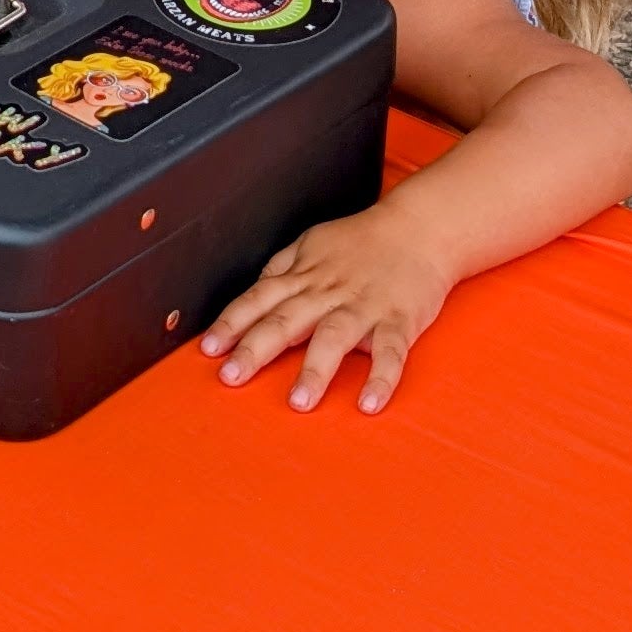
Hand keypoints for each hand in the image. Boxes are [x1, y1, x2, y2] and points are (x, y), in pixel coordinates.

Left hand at [200, 207, 452, 414]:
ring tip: (298, 402)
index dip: (232, 322)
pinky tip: (369, 403)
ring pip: (334, 337)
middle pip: (286, 320)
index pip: (259, 299)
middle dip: (255, 349)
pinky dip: (381, 378)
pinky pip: (390, 352)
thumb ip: (281, 269)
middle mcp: (329, 291)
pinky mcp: (400, 319)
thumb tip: (251, 292)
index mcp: (304, 275)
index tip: (209, 348)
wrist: (422, 228)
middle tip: (231, 377)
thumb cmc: (364, 242)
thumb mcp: (312, 243)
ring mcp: (365, 306)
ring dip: (315, 369)